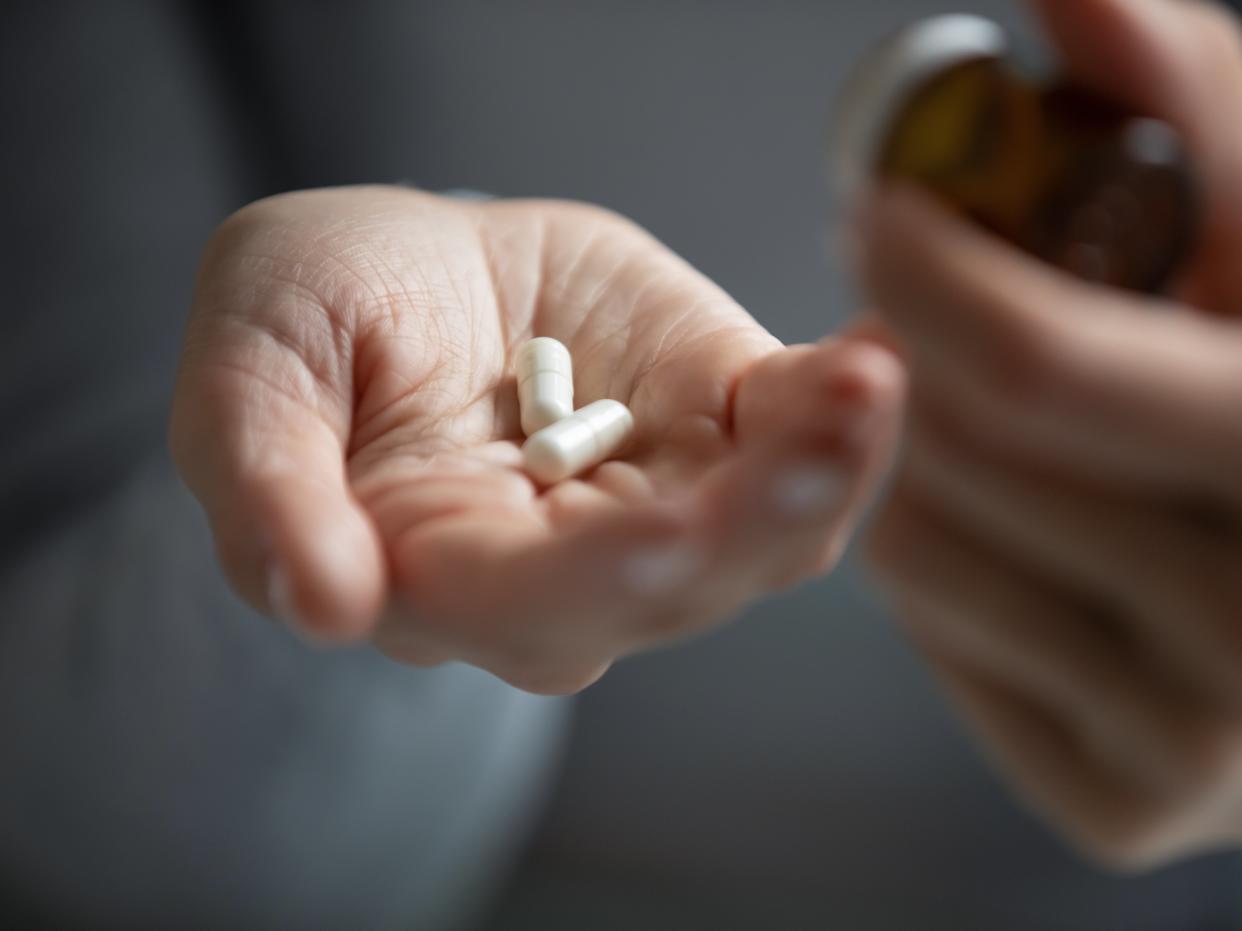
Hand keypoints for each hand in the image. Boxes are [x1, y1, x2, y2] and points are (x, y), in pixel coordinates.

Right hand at [171, 187, 902, 693]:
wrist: (403, 270)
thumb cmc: (312, 320)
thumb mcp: (248, 374)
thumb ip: (264, 487)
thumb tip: (319, 603)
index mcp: (443, 573)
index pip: (525, 606)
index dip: (591, 581)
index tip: (662, 537)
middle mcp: (566, 567)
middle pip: (675, 587)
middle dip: (751, 526)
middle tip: (820, 442)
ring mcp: (656, 495)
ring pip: (760, 535)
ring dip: (821, 471)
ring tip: (866, 385)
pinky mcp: (715, 420)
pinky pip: (791, 435)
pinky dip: (841, 408)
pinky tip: (877, 355)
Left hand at [857, 0, 1241, 868]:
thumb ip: (1190, 107)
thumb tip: (1065, 0)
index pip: (1039, 366)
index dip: (932, 268)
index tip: (875, 204)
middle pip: (962, 447)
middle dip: (928, 350)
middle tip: (947, 306)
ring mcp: (1209, 745)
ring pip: (918, 538)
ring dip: (925, 451)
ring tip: (1014, 423)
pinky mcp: (1122, 807)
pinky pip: (937, 629)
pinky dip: (947, 561)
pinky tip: (1031, 531)